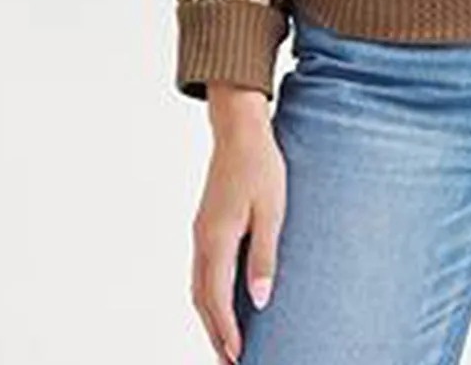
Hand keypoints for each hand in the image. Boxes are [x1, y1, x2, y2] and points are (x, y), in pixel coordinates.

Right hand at [191, 90, 285, 361]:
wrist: (239, 130)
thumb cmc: (261, 166)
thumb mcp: (272, 211)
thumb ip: (264, 255)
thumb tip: (260, 301)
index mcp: (217, 239)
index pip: (217, 299)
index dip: (226, 332)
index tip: (237, 358)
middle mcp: (202, 240)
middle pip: (202, 300)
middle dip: (214, 334)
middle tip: (230, 363)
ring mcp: (200, 233)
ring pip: (198, 288)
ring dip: (209, 318)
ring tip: (226, 344)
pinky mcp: (205, 226)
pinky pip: (201, 272)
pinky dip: (208, 297)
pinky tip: (222, 304)